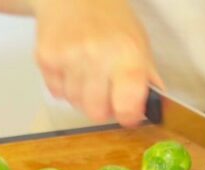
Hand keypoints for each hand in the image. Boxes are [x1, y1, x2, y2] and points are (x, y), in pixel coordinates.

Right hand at [31, 0, 161, 126]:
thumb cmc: (110, 18)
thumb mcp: (138, 42)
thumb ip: (147, 76)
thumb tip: (158, 107)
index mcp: (126, 54)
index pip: (127, 103)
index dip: (128, 116)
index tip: (128, 116)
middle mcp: (96, 56)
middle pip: (96, 112)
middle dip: (103, 109)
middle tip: (107, 94)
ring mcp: (68, 57)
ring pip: (75, 103)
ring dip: (82, 97)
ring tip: (88, 74)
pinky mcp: (45, 58)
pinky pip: (57, 92)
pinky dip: (64, 86)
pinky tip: (72, 67)